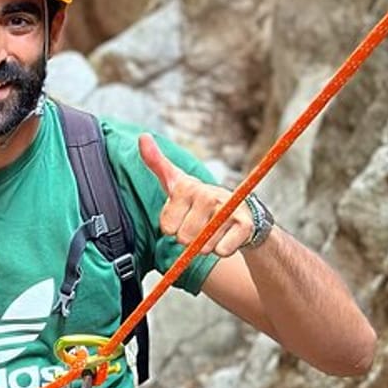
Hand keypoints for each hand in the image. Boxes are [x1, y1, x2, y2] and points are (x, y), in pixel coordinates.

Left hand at [139, 133, 252, 256]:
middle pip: (184, 238)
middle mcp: (207, 195)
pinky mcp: (245, 225)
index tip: (182, 216)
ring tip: (214, 230)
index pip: (166, 227)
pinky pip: (222, 251)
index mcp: (186, 187)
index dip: (173, 229)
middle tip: (199, 226)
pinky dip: (223, 250)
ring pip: (203, 246)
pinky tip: (228, 237)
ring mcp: (228, 209)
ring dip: (207, 245)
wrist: (240, 212)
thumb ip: (157, 163)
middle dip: (190, 239)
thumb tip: (142, 136)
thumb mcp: (176, 182)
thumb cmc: (199, 199)